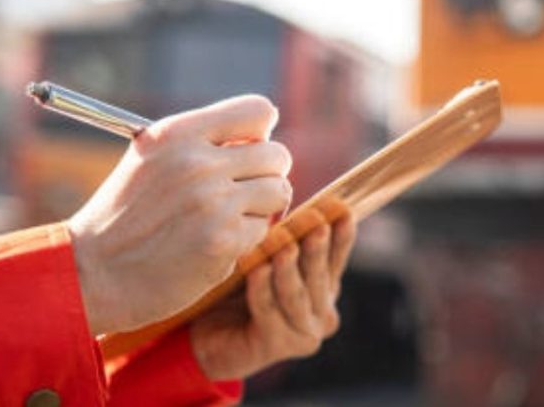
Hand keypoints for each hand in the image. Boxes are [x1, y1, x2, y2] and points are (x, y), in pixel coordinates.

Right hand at [66, 95, 293, 335]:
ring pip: (278, 191)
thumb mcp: (152, 157)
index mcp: (178, 133)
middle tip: (242, 192)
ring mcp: (212, 202)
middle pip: (277, 154)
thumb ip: (203, 141)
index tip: (249, 150)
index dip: (261, 133)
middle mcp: (197, 162)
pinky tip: (213, 244)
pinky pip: (263, 228)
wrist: (91, 272)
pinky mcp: (222, 241)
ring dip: (261, 207)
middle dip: (266, 174)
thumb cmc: (126, 214)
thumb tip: (266, 131)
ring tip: (227, 218)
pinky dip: (246, 238)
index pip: (258, 111)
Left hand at [190, 213, 357, 379]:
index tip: (340, 208)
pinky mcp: (276, 347)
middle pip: (319, 275)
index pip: (338, 256)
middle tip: (314, 220)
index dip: (341, 233)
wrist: (203, 335)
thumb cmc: (236, 289)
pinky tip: (257, 269)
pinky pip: (267, 311)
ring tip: (283, 243)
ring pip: (296, 295)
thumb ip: (283, 237)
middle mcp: (322, 313)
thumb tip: (287, 196)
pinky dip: (261, 289)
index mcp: (325, 287)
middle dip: (316, 246)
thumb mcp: (264, 256)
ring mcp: (302, 333)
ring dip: (289, 267)